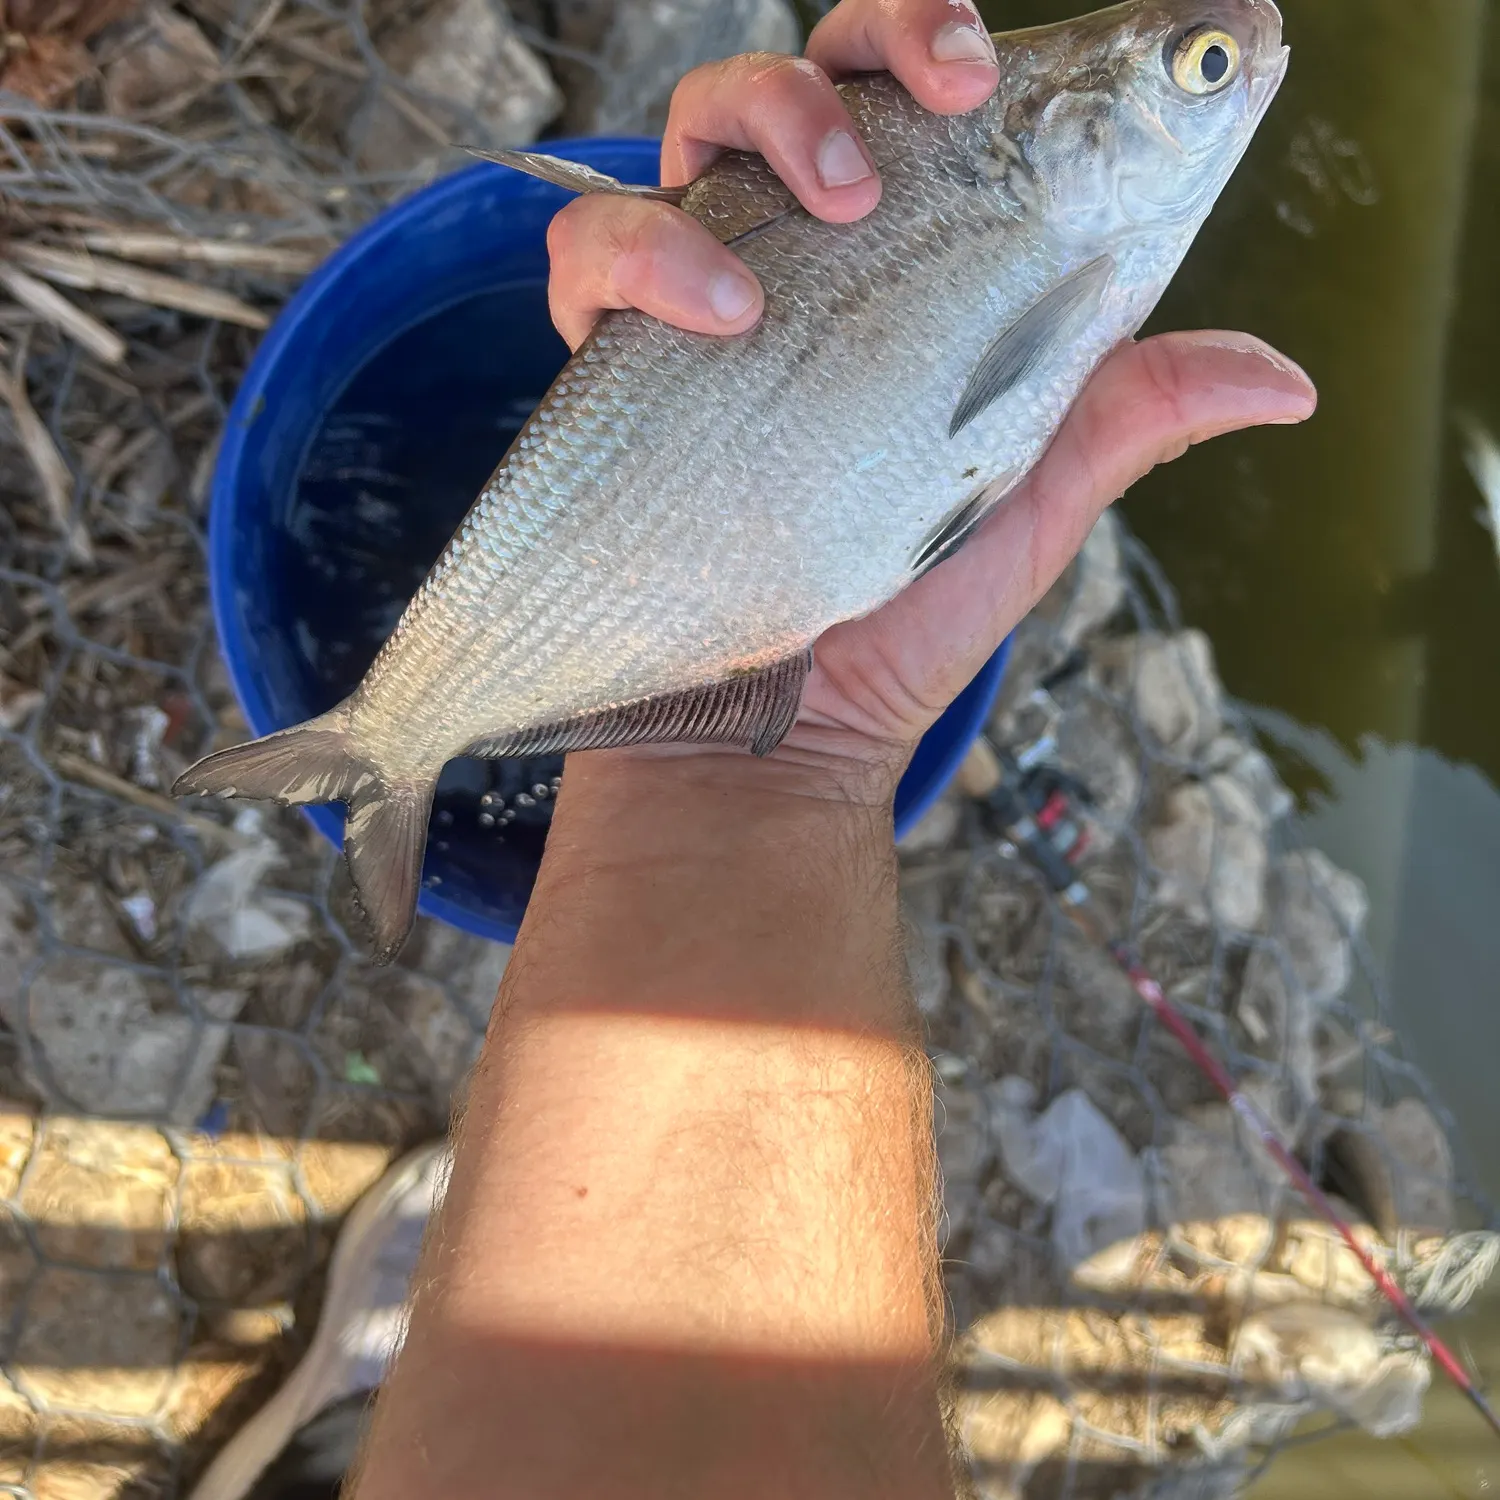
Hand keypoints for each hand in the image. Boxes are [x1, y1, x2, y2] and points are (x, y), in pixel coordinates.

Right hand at [544, 0, 1316, 803]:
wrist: (789, 734)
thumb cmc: (903, 620)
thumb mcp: (1027, 503)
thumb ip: (1124, 418)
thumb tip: (1286, 381)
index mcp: (892, 281)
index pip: (907, 111)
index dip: (942, 45)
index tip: (997, 73)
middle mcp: (792, 272)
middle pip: (803, 77)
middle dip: (866, 45)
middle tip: (939, 97)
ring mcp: (696, 309)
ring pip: (692, 131)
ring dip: (763, 117)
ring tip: (830, 206)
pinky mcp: (615, 370)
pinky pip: (589, 258)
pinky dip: (646, 251)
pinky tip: (723, 310)